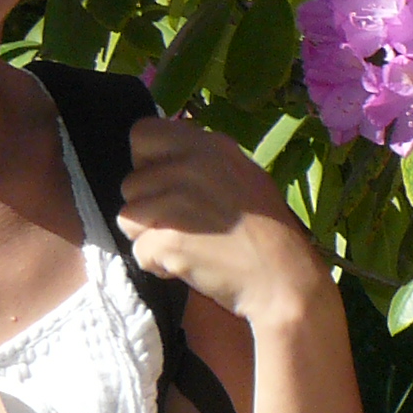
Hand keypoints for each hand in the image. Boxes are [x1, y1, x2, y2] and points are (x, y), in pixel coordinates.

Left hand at [113, 117, 325, 330]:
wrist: (284, 278)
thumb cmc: (268, 231)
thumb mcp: (244, 175)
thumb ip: (202, 161)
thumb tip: (165, 160)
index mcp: (208, 145)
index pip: (142, 134)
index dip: (147, 163)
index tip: (167, 185)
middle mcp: (188, 166)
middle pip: (131, 184)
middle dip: (149, 209)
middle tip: (183, 226)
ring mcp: (176, 203)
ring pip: (128, 218)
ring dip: (149, 236)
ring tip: (186, 245)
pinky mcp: (167, 240)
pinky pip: (139, 252)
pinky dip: (159, 265)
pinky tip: (189, 265)